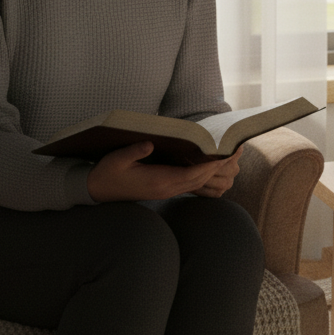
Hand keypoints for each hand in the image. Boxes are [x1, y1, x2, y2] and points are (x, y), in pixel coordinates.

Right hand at [87, 141, 235, 202]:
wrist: (98, 190)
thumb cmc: (108, 172)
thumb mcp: (117, 159)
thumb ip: (134, 151)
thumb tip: (149, 143)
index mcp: (158, 181)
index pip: (191, 174)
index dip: (210, 165)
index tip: (225, 155)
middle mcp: (166, 188)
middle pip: (199, 179)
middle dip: (218, 167)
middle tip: (235, 152)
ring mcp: (165, 191)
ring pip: (196, 183)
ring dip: (212, 172)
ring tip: (228, 158)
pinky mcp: (163, 190)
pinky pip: (188, 184)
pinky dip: (202, 176)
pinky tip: (209, 167)